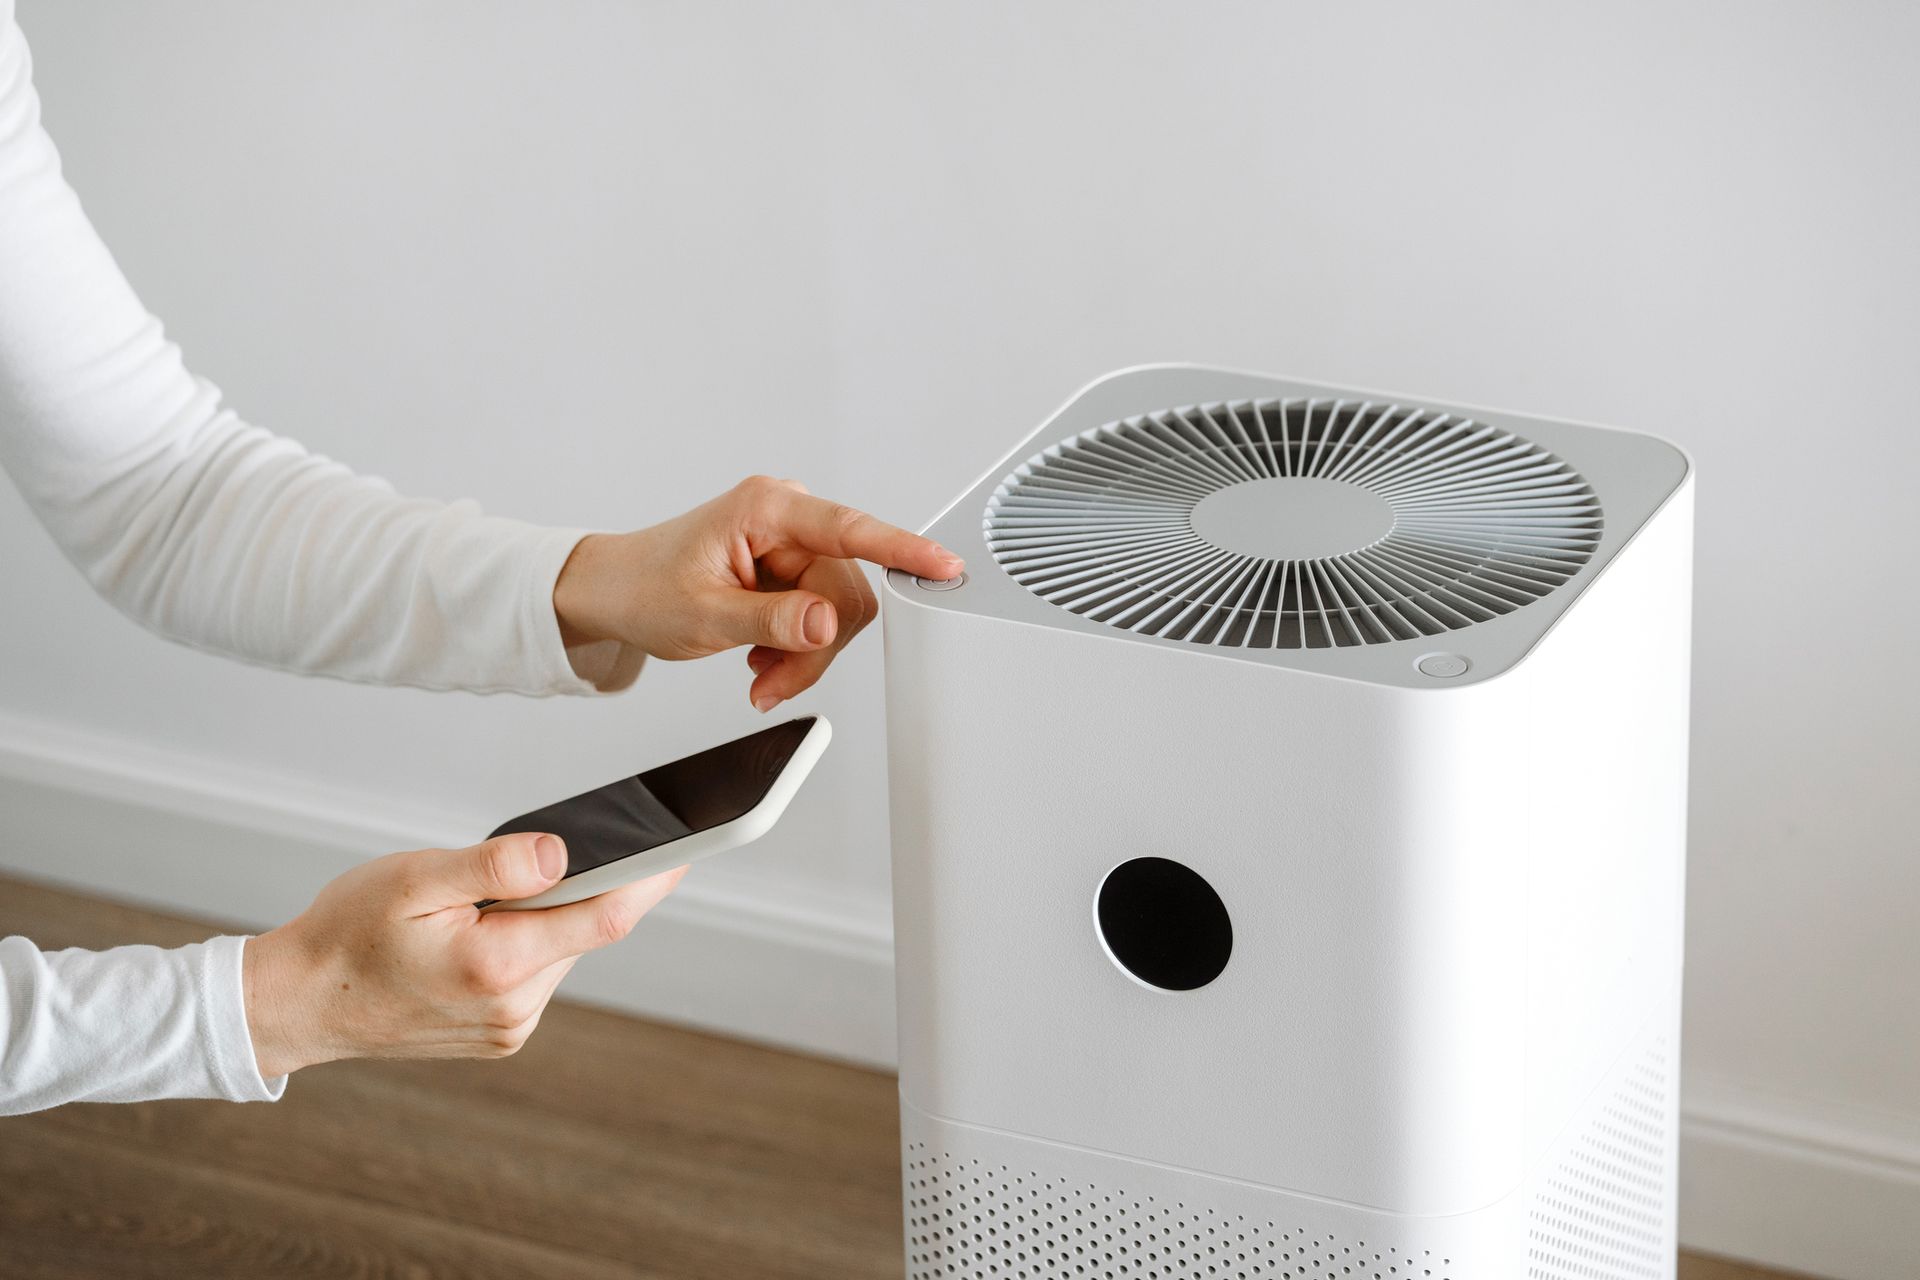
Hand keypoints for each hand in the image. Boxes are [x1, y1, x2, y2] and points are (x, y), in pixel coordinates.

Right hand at [243, 832, 682, 1077]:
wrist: (297, 1005)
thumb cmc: (345, 934)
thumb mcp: (414, 881)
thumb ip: (496, 865)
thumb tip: (566, 852)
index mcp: (497, 966)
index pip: (606, 915)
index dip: (654, 877)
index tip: (690, 846)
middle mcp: (513, 1008)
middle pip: (583, 929)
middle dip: (574, 887)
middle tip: (535, 855)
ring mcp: (509, 1028)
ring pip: (560, 950)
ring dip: (543, 918)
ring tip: (478, 902)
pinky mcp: (500, 1035)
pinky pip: (537, 973)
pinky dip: (524, 943)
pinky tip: (478, 931)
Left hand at [551, 475, 962, 710]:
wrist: (613, 592)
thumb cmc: (645, 590)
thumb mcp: (706, 616)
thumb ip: (773, 622)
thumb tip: (828, 623)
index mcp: (766, 509)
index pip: (850, 529)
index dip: (902, 550)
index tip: (944, 565)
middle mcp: (786, 517)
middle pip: (846, 591)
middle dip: (816, 648)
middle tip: (771, 684)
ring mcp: (791, 542)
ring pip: (837, 612)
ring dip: (804, 655)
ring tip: (758, 673)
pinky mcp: (792, 567)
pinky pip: (822, 614)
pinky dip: (797, 648)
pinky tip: (762, 658)